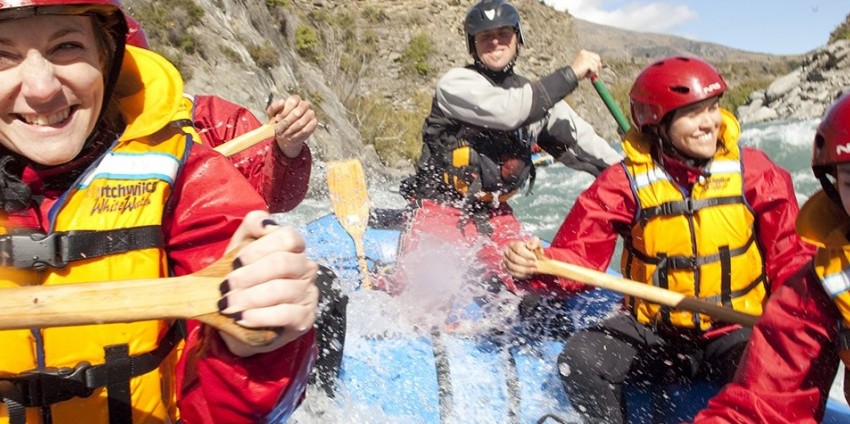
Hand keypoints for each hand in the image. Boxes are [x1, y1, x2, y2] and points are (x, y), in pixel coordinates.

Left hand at [218, 211, 318, 356]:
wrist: (240, 317)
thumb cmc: (243, 281)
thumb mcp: (240, 249)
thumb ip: (251, 227)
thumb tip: (265, 223)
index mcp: (293, 249)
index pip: (288, 237)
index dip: (260, 248)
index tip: (236, 262)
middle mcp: (305, 268)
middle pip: (283, 263)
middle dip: (249, 276)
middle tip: (226, 287)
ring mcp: (308, 293)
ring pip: (281, 289)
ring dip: (249, 298)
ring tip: (228, 306)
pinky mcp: (305, 318)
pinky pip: (285, 314)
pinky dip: (259, 316)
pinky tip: (243, 317)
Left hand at [267, 95, 317, 158]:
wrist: (285, 133)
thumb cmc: (278, 121)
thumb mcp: (272, 114)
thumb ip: (274, 107)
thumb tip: (282, 101)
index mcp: (295, 99)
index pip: (292, 102)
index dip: (284, 111)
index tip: (277, 119)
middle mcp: (305, 104)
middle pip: (297, 113)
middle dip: (286, 123)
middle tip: (278, 130)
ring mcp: (310, 114)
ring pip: (301, 123)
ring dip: (290, 130)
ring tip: (283, 135)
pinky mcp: (314, 123)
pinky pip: (305, 130)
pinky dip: (296, 135)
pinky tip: (290, 137)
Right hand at [503, 237, 540, 278]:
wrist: (531, 259)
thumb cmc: (532, 250)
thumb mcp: (536, 244)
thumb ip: (535, 242)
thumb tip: (530, 245)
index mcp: (513, 244)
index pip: (518, 248)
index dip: (526, 254)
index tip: (534, 258)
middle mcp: (507, 252)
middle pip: (514, 258)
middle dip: (526, 262)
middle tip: (535, 264)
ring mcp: (506, 261)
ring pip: (512, 266)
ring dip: (524, 269)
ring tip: (533, 269)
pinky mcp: (507, 269)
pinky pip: (513, 273)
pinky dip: (521, 275)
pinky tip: (528, 274)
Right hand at [570, 49, 601, 79]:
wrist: (570, 75)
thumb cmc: (576, 72)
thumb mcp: (584, 66)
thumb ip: (591, 64)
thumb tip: (599, 67)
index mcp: (583, 52)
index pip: (595, 56)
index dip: (597, 64)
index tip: (596, 71)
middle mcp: (585, 53)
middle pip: (597, 58)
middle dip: (597, 67)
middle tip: (595, 74)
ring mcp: (586, 57)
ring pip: (596, 64)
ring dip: (594, 71)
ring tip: (588, 75)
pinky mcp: (587, 62)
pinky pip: (594, 69)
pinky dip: (592, 73)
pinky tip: (587, 75)